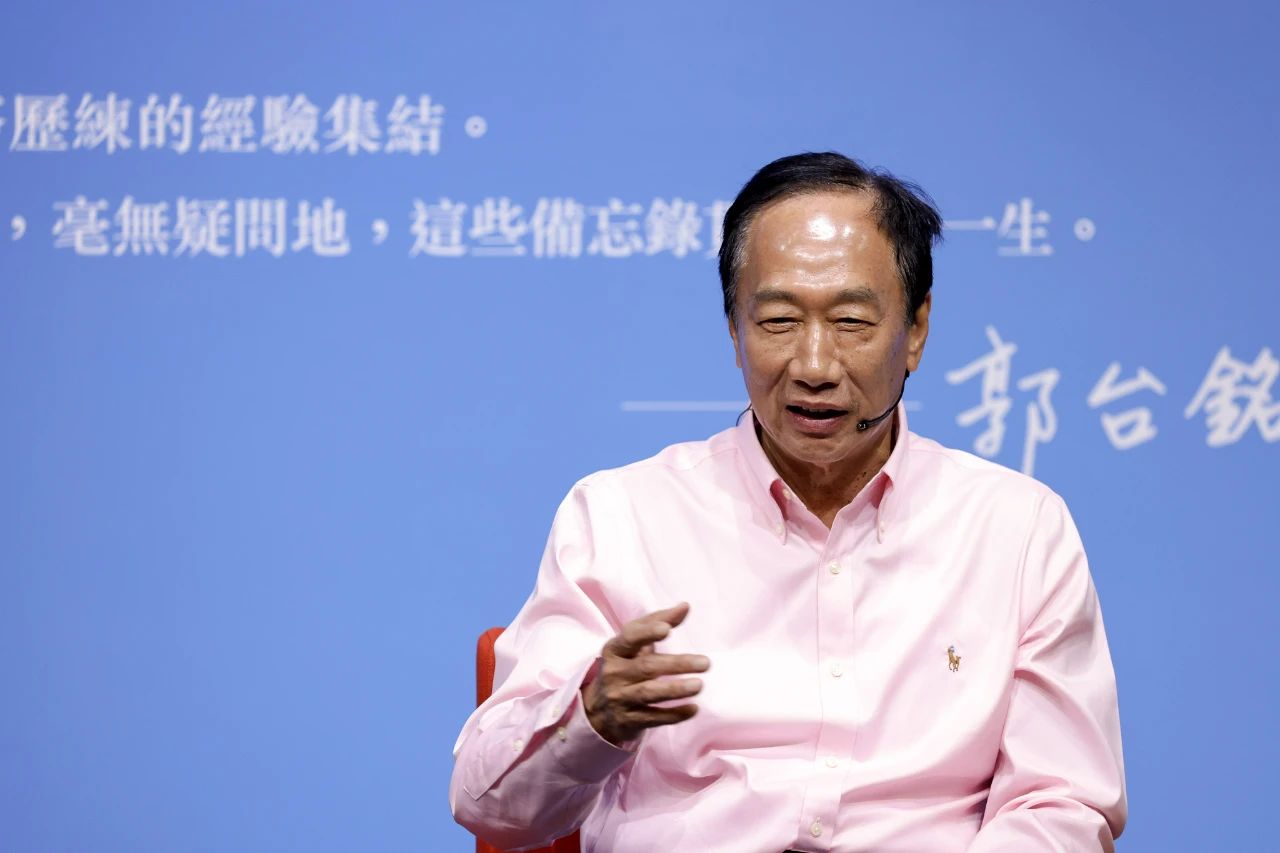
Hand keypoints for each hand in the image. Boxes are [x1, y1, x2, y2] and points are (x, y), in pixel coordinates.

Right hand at [581, 602, 709, 745]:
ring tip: (699, 685)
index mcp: (615, 650)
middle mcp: (614, 673)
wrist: (598, 709)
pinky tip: (693, 709)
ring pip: (649, 693)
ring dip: (675, 689)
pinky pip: (653, 717)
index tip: (667, 629)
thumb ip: (658, 621)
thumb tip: (685, 606)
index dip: (647, 633)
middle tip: (705, 663)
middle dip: (676, 664)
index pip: (630, 638)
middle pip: (646, 667)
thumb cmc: (624, 666)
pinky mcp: (628, 720)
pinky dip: (674, 714)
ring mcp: (620, 698)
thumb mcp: (634, 644)